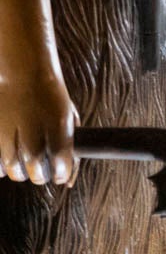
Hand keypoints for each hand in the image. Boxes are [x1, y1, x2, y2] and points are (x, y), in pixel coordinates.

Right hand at [0, 68, 77, 185]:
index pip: (61, 158)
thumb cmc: (51, 101)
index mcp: (59, 121)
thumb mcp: (68, 119)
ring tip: (23, 172)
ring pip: (12, 164)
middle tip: (40, 176)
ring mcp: (10, 123)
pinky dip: (0, 167)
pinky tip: (5, 167)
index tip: (60, 177)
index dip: (62, 174)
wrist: (25, 71)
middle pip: (34, 165)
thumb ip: (70, 150)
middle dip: (39, 177)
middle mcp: (34, 123)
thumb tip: (68, 183)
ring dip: (19, 173)